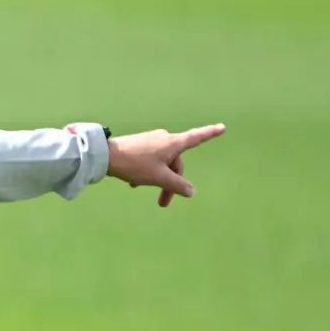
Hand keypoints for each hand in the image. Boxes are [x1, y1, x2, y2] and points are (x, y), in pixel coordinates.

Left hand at [106, 124, 226, 207]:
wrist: (106, 156)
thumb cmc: (135, 165)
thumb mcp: (158, 178)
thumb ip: (176, 185)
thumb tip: (191, 191)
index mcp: (173, 143)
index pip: (196, 138)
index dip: (210, 133)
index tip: (223, 127)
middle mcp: (165, 138)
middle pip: (176, 162)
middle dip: (171, 182)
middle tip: (162, 203)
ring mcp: (152, 140)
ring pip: (162, 163)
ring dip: (157, 179)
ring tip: (143, 190)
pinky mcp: (140, 144)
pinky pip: (151, 160)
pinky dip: (147, 172)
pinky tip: (134, 182)